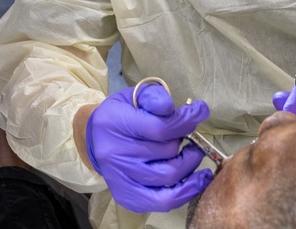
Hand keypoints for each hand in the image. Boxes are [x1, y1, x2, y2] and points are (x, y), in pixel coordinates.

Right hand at [86, 85, 212, 212]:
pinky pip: (162, 201)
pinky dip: (185, 192)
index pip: (160, 128)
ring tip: (193, 154)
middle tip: (191, 137)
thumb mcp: (134, 96)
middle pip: (167, 152)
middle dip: (187, 142)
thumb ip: (156, 97)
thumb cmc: (120, 114)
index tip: (199, 112)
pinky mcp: (125, 195)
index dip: (186, 121)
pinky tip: (197, 181)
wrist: (96, 137)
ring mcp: (119, 177)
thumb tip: (182, 110)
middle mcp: (115, 153)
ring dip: (189, 165)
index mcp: (116, 123)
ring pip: (168, 176)